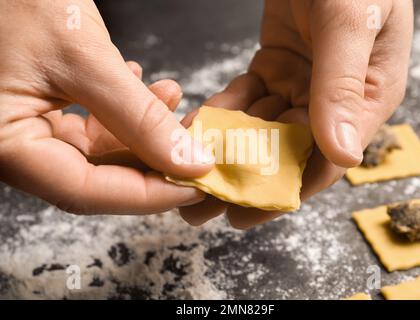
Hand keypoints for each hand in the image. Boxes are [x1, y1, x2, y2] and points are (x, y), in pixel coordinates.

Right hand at [0, 0, 213, 213]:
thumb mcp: (82, 57)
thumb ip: (137, 116)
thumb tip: (188, 160)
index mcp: (6, 146)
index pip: (86, 191)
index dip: (149, 195)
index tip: (196, 185)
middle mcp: (15, 146)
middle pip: (97, 177)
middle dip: (154, 160)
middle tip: (195, 145)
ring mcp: (28, 129)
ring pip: (100, 151)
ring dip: (143, 130)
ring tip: (171, 95)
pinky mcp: (42, 111)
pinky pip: (91, 126)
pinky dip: (123, 112)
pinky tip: (141, 84)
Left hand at [179, 0, 412, 227]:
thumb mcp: (351, 23)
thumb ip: (342, 85)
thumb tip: (342, 155)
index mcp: (364, 100)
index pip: (324, 160)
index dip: (283, 190)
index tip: (244, 213)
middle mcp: (332, 100)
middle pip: (286, 153)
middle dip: (244, 178)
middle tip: (203, 203)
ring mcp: (301, 85)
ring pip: (261, 129)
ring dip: (227, 150)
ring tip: (191, 174)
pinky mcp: (274, 69)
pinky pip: (246, 99)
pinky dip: (223, 113)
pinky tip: (198, 128)